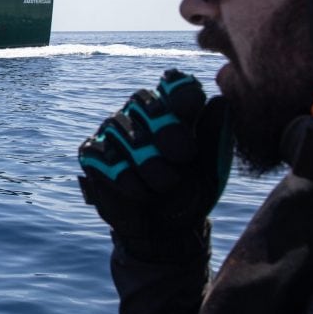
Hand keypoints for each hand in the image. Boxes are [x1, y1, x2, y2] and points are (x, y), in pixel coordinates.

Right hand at [77, 69, 232, 260]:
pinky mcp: (92, 153)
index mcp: (173, 109)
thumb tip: (220, 101)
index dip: (180, 94)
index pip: (174, 83)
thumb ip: (216, 134)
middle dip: (167, 132)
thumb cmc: (192, 191)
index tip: (189, 113)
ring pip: (123, 131)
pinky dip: (126, 179)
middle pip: (144, 100)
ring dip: (150, 165)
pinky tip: (141, 194)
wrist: (167, 230)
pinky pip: (103, 155)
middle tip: (183, 158)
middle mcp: (139, 113)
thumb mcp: (212, 167)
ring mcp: (112, 131)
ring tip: (164, 186)